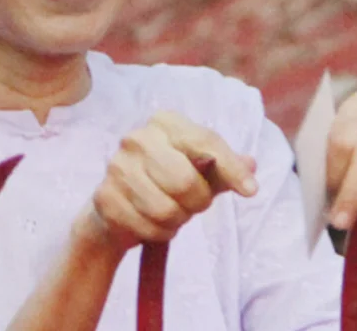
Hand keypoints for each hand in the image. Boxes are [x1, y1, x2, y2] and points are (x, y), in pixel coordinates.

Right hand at [76, 111, 258, 253]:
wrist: (116, 207)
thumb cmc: (166, 182)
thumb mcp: (199, 171)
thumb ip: (224, 168)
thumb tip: (251, 164)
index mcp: (164, 123)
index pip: (205, 141)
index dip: (231, 168)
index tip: (251, 191)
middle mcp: (137, 138)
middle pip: (185, 181)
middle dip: (198, 202)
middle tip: (193, 203)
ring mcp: (117, 167)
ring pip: (166, 210)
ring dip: (177, 220)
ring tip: (170, 212)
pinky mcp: (105, 197)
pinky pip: (148, 227)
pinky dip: (159, 233)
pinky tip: (151, 222)